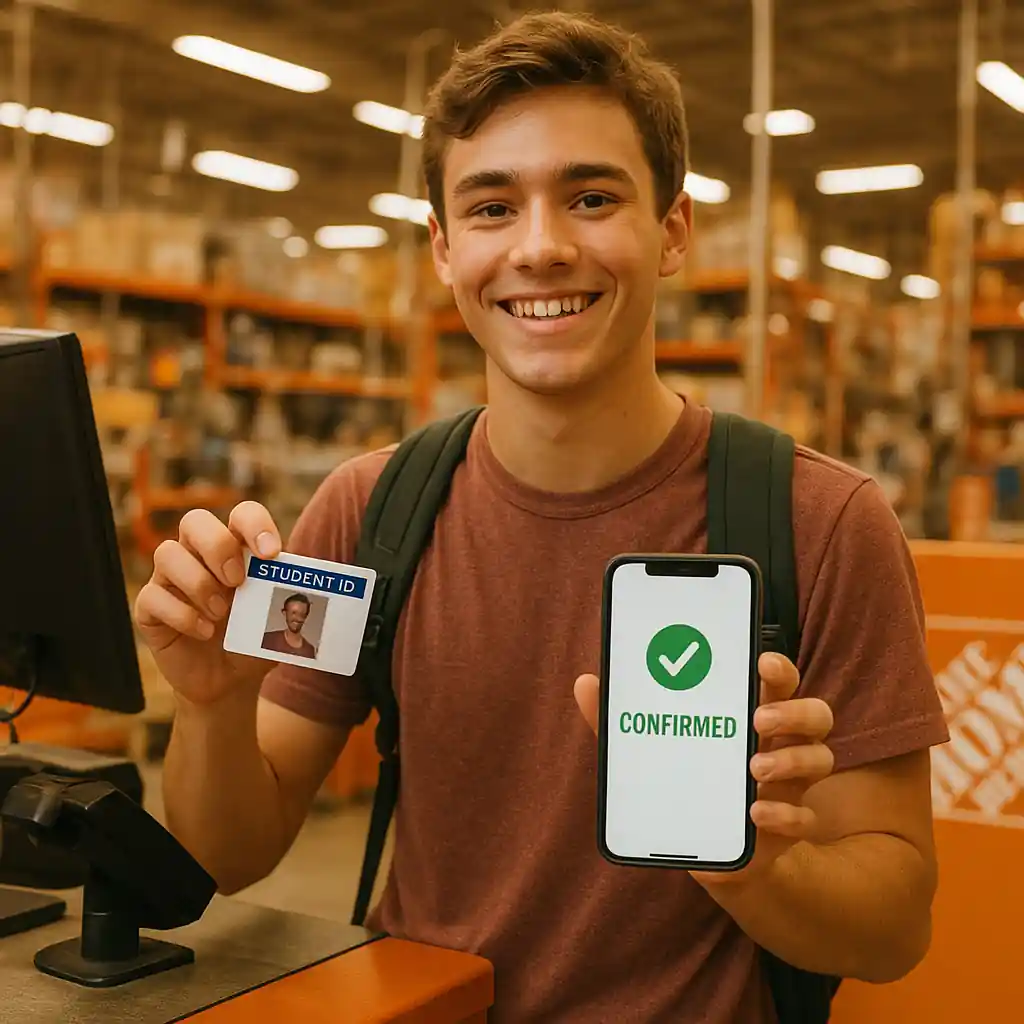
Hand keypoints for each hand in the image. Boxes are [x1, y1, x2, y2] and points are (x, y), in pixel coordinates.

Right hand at [134, 501, 282, 708]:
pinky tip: (204, 632)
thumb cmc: (254, 638)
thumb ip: (285, 594)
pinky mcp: (150, 609)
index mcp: (235, 547)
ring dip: (198, 583)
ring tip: (221, 613)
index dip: (255, 525)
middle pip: (194, 521)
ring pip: (166, 553)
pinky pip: (152, 597)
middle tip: (238, 580)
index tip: (271, 553)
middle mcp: (198, 555)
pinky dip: (181, 614)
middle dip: (218, 546)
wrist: (230, 681)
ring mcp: (170, 579)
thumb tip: (304, 582)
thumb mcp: (276, 616)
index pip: (241, 514)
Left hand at [573, 651, 833, 885]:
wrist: (706, 848)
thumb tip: (586, 682)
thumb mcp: (650, 748)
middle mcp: (780, 742)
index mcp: (750, 711)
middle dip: (794, 710)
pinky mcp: (789, 825)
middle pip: (816, 713)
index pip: (779, 679)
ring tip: (754, 767)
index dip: (778, 667)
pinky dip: (785, 814)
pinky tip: (755, 813)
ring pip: (822, 759)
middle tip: (757, 718)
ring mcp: (790, 783)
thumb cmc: (683, 778)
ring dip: (792, 759)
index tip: (760, 661)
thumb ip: (619, 720)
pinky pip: (806, 819)